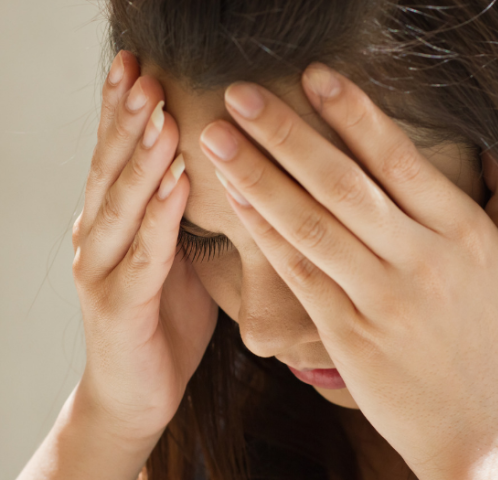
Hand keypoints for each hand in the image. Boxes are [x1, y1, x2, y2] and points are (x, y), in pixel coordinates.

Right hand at [72, 51, 216, 442]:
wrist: (136, 392)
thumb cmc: (164, 319)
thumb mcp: (174, 256)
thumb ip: (178, 214)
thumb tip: (212, 166)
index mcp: (112, 223)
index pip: (116, 157)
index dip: (124, 110)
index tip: (139, 65)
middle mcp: (97, 239)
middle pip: (111, 168)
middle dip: (127, 117)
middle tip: (143, 71)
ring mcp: (100, 272)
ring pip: (120, 204)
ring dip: (141, 156)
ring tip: (158, 111)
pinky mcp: (119, 308)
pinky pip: (143, 256)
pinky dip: (159, 218)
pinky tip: (176, 184)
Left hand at [198, 63, 497, 477]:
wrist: (484, 427)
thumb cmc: (496, 340)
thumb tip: (489, 154)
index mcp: (464, 234)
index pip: (399, 160)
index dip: (353, 114)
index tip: (314, 76)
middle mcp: (423, 260)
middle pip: (343, 183)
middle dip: (285, 133)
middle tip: (240, 95)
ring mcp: (383, 300)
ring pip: (311, 225)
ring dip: (258, 178)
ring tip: (218, 141)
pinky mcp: (349, 335)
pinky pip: (299, 274)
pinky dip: (265, 234)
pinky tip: (237, 202)